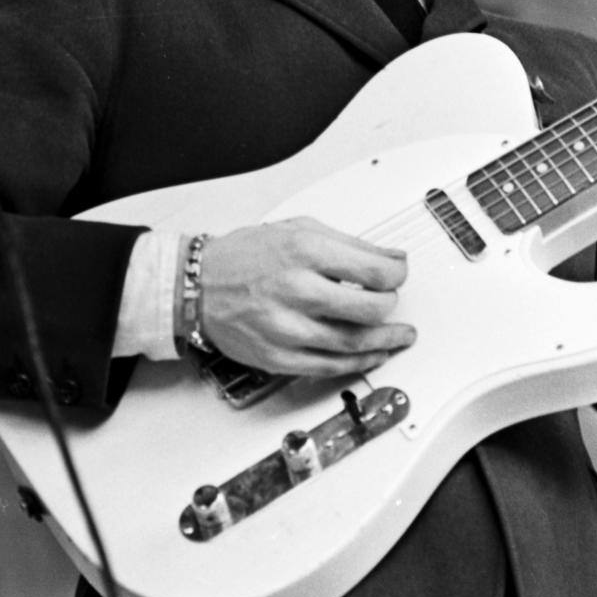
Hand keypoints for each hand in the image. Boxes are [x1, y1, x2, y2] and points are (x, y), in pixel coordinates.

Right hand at [198, 217, 415, 376]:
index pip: (374, 271)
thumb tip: (390, 259)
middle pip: (370, 309)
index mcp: (305, 251)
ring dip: (386, 341)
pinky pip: (330, 367)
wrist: (198, 285)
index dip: (397, 275)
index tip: (399, 275)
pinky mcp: (278, 357)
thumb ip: (348, 244)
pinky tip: (371, 355)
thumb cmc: (245, 255)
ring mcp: (287, 328)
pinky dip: (358, 363)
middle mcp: (297, 290)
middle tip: (394, 303)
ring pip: (354, 343)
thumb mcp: (299, 229)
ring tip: (398, 335)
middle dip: (391, 306)